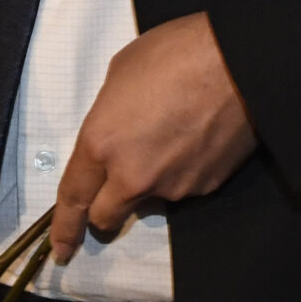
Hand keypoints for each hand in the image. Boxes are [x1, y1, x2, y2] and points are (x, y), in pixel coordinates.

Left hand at [50, 12, 256, 263]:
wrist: (239, 61)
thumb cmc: (176, 53)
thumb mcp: (122, 73)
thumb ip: (109, 114)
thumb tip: (115, 131)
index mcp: (101, 143)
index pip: (73, 197)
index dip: (64, 227)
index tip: (61, 248)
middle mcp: (133, 175)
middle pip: (107, 216)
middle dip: (105, 210)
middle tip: (114, 189)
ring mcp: (172, 186)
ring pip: (150, 198)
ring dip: (151, 179)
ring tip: (173, 132)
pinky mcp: (205, 187)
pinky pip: (184, 186)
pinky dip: (183, 170)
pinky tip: (196, 137)